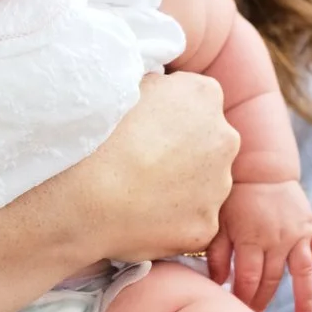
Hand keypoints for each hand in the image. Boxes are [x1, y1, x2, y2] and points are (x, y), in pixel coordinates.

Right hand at [72, 73, 237, 262]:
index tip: (145, 127)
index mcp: (203, 95)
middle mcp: (223, 138)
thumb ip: (156, 87)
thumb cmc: (98, 135)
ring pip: (204, 185)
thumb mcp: (127, 86)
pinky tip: (140, 216)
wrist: (88, 195)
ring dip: (181, 187)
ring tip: (137, 191)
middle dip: (184, 151)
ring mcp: (218, 186)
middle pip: (209, 143)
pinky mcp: (206, 225)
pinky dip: (172, 221)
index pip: (197, 101)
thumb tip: (157, 93)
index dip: (169, 116)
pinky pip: (192, 221)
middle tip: (143, 160)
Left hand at [207, 180, 311, 311]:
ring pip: (303, 272)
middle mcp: (278, 239)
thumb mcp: (220, 224)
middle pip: (272, 279)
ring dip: (304, 298)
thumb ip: (218, 254)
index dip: (243, 297)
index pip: (249, 278)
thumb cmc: (235, 199)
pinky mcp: (311, 229)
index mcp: (252, 238)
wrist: (263, 170)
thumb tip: (217, 283)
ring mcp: (298, 235)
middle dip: (262, 301)